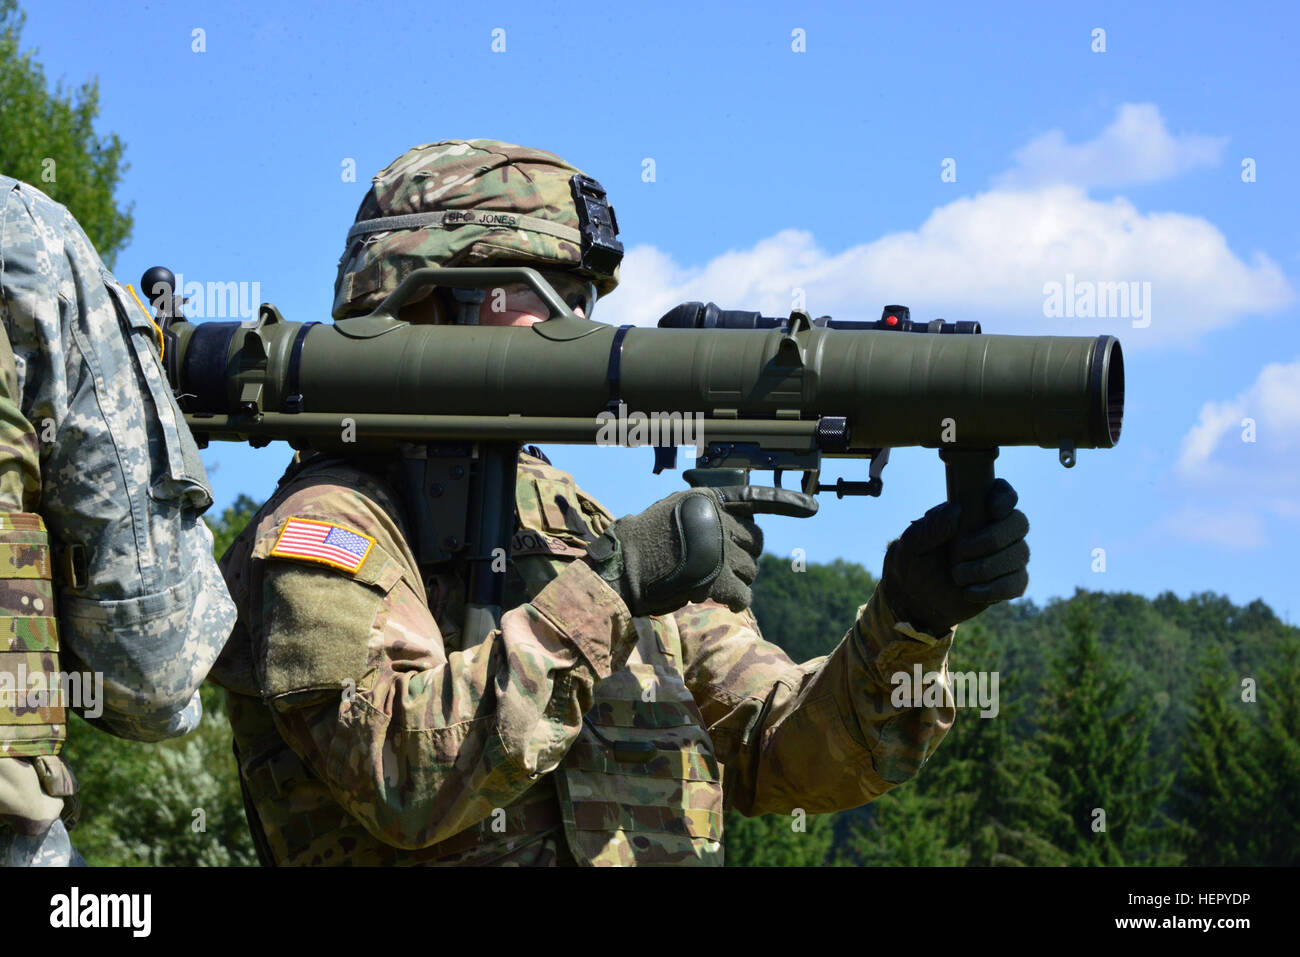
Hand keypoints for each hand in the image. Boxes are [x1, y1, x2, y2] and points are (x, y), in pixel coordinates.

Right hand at [584, 486, 809, 616]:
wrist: (620, 569)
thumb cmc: (642, 545)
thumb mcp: (673, 514)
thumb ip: (707, 518)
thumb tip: (739, 534)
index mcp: (707, 500)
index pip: (754, 498)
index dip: (786, 504)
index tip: (813, 508)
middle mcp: (718, 520)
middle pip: (754, 542)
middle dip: (743, 557)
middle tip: (719, 567)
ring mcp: (719, 548)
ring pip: (750, 570)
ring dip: (734, 581)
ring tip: (706, 581)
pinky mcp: (718, 579)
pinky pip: (742, 595)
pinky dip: (735, 601)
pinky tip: (720, 601)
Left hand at [882, 478, 1028, 634]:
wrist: (914, 599)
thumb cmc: (913, 563)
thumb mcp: (912, 543)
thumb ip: (932, 526)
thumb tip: (957, 511)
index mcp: (973, 512)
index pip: (1002, 494)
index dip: (1005, 498)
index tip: (992, 509)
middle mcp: (995, 531)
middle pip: (1019, 523)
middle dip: (994, 537)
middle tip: (961, 551)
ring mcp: (1005, 557)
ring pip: (1021, 553)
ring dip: (989, 566)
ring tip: (957, 575)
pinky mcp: (1007, 583)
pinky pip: (1018, 582)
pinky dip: (996, 588)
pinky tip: (969, 592)